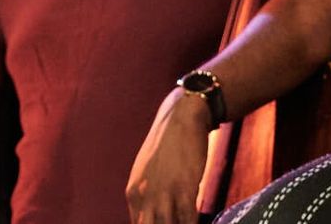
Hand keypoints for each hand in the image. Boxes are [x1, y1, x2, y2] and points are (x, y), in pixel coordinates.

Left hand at [126, 88, 209, 223]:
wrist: (183, 117)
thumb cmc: (168, 147)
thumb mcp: (147, 173)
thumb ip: (146, 197)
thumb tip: (151, 217)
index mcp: (133, 193)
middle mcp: (144, 196)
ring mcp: (164, 194)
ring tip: (185, 223)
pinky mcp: (184, 188)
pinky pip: (188, 220)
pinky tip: (197, 223)